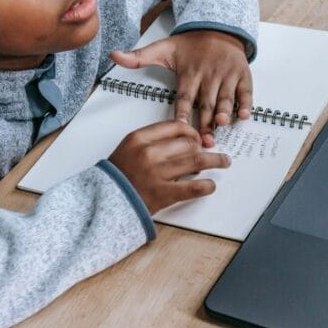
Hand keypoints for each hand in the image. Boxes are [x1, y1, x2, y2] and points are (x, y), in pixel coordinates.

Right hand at [108, 120, 229, 213]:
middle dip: (202, 147)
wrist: (104, 200)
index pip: (175, 126)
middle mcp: (148, 153)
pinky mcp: (162, 194)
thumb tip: (185, 139)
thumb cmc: (119, 175)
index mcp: (139, 138)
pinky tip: (211, 185)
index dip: (191, 131)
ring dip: (215, 160)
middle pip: (187, 143)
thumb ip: (154, 140)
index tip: (197, 137)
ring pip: (195, 161)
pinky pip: (192, 188)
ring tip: (224, 161)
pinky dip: (206, 186)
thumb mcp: (130, 148)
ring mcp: (156, 174)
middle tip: (209, 152)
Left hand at [110, 30, 251, 146]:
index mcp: (189, 73)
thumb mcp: (162, 48)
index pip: (184, 96)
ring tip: (221, 124)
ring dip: (224, 111)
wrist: (216, 28)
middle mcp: (208, 75)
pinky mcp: (241, 74)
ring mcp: (226, 75)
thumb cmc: (189, 45)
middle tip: (203, 140)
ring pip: (225, 97)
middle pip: (205, 102)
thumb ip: (139, 57)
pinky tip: (244, 115)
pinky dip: (245, 103)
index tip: (179, 127)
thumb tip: (113, 55)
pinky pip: (245, 90)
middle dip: (205, 121)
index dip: (182, 113)